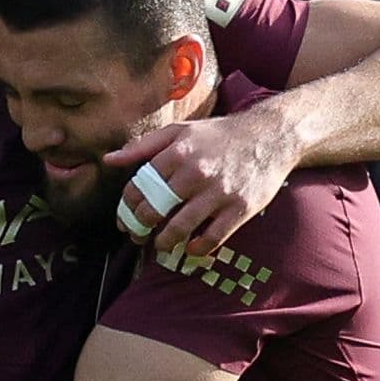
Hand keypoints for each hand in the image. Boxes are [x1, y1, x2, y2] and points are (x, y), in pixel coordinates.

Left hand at [106, 102, 303, 255]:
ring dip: (164, 242)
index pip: (139, 186)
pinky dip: (197, 248)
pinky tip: (191, 248)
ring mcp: (219, 192)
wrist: (270, 136)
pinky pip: (212, 238)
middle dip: (140, 228)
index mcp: (177, 152)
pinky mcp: (239, 208)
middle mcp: (196, 172)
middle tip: (138, 235)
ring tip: (161, 245)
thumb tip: (109, 160)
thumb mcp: (180, 132)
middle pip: (155, 209)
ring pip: (180, 228)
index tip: (125, 218)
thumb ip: (143, 146)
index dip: (127, 207)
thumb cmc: (219, 135)